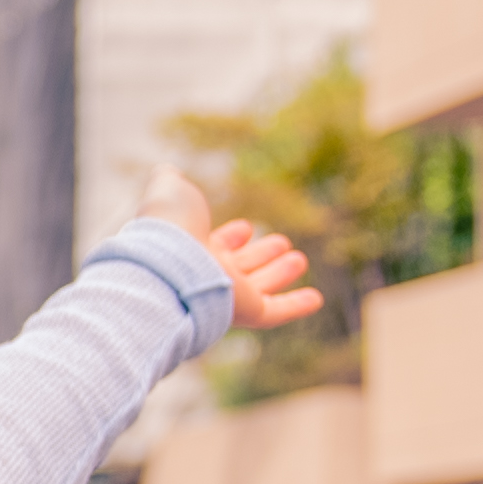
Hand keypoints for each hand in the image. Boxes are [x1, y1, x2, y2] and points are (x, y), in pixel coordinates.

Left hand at [139, 167, 325, 336]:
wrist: (166, 263)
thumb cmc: (168, 227)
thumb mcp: (170, 191)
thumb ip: (169, 180)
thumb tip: (167, 171)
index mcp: (189, 249)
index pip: (213, 246)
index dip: (229, 238)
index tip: (245, 227)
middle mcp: (207, 274)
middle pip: (238, 269)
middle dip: (259, 255)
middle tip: (280, 243)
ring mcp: (226, 295)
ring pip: (258, 288)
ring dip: (279, 274)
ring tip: (299, 260)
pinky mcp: (244, 311)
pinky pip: (274, 313)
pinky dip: (296, 306)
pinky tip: (316, 299)